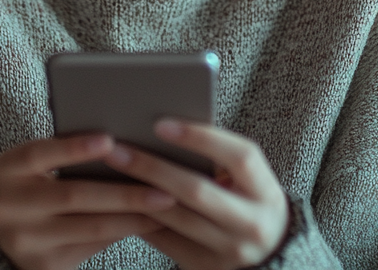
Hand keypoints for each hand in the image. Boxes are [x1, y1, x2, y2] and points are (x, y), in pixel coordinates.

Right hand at [0, 133, 177, 269]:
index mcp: (6, 171)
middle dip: (124, 191)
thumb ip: (58, 151)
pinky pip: (92, 247)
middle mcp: (11, 208)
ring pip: (90, 226)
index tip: (110, 140)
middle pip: (74, 196)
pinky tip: (147, 222)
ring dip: (133, 216)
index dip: (75, 148)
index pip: (41, 154)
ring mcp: (27, 242)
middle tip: (164, 186)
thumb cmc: (22, 182)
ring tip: (166, 205)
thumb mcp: (26, 162)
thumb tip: (116, 143)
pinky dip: (122, 231)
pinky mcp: (44, 266)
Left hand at [102, 119, 288, 269]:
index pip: (238, 156)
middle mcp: (252, 224)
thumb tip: (163, 126)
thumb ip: (218, 154)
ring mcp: (230, 253)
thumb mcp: (247, 177)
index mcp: (266, 191)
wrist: (267, 252)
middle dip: (152, 167)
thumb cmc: (246, 196)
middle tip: (116, 149)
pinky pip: (165, 241)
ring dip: (137, 193)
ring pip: (175, 218)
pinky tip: (118, 198)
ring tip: (110, 170)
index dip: (200, 138)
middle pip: (196, 191)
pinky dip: (140, 218)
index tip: (160, 124)